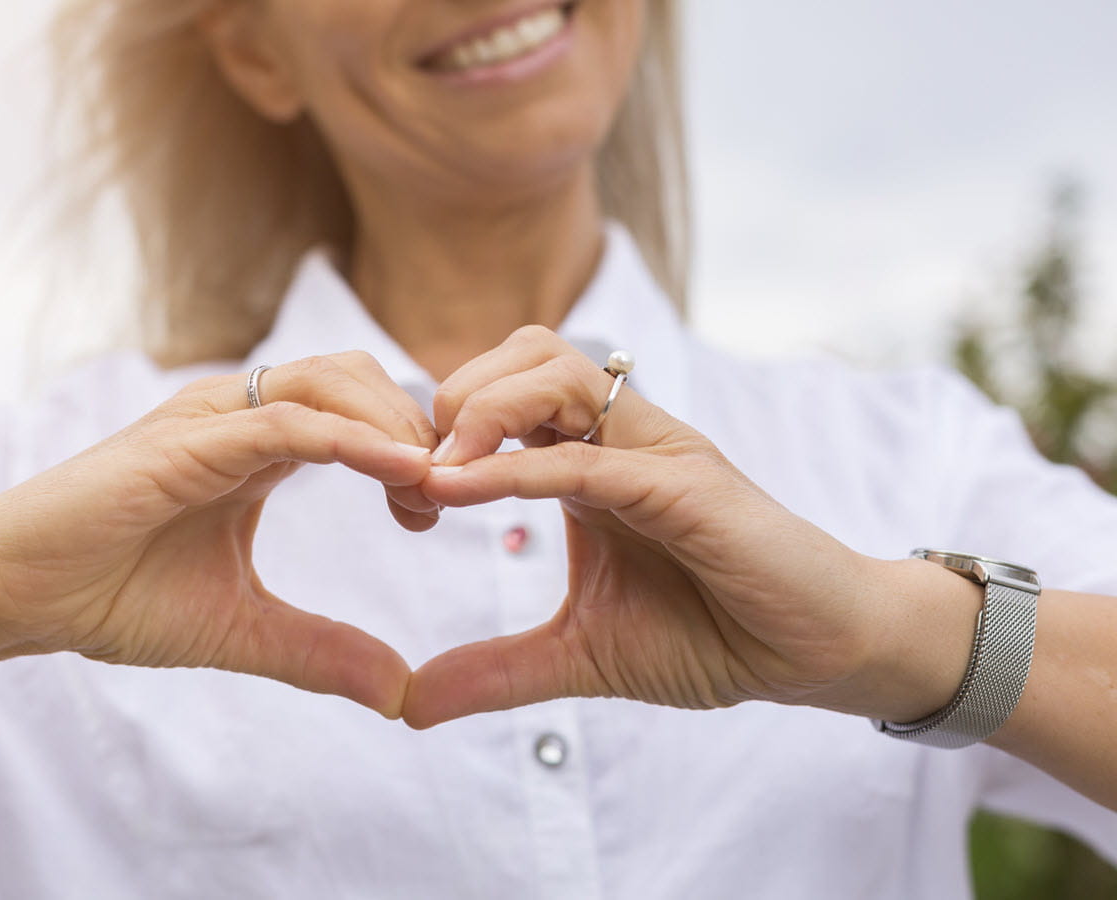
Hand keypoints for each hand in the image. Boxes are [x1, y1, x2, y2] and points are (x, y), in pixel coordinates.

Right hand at [0, 352, 438, 717]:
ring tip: (437, 484)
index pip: (360, 413)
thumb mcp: (241, 629)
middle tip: (448, 497)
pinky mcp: (186, 440)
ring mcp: (211, 420)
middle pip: (360, 379)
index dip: (413, 449)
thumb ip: (320, 651)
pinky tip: (401, 473)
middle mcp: (238, 417)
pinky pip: (287, 421)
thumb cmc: (112, 597)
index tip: (439, 512)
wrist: (18, 594)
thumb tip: (400, 692)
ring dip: (397, 426)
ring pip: (332, 383)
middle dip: (419, 427)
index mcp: (256, 447)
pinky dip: (351, 439)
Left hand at [403, 326, 934, 727]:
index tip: (395, 491)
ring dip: (482, 408)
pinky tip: (462, 492)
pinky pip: (591, 456)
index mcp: (588, 460)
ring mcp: (654, 452)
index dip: (439, 430)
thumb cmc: (711, 635)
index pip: (502, 397)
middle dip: (452, 395)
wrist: (814, 655)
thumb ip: (495, 670)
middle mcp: (619, 438)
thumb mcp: (579, 655)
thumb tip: (408, 704)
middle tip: (405, 468)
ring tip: (432, 471)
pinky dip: (520, 467)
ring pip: (556, 371)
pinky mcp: (687, 484)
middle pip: (524, 353)